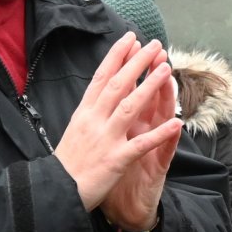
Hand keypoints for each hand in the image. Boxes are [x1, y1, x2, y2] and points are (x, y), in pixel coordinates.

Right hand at [53, 35, 181, 225]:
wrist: (54, 192)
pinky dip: (160, 133)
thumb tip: (98, 95)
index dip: (116, 57)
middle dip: (137, 63)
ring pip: (130, 106)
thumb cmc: (66, 163)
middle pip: (118, 85)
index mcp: (84, 113)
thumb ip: (89, 113)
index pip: (101, 78)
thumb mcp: (74, 131)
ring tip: (166, 69)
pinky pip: (141, 144)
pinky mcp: (115, 160)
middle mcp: (94, 120)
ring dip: (150, 86)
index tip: (129, 39)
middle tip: (154, 44)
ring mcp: (105, 139)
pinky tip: (177, 123)